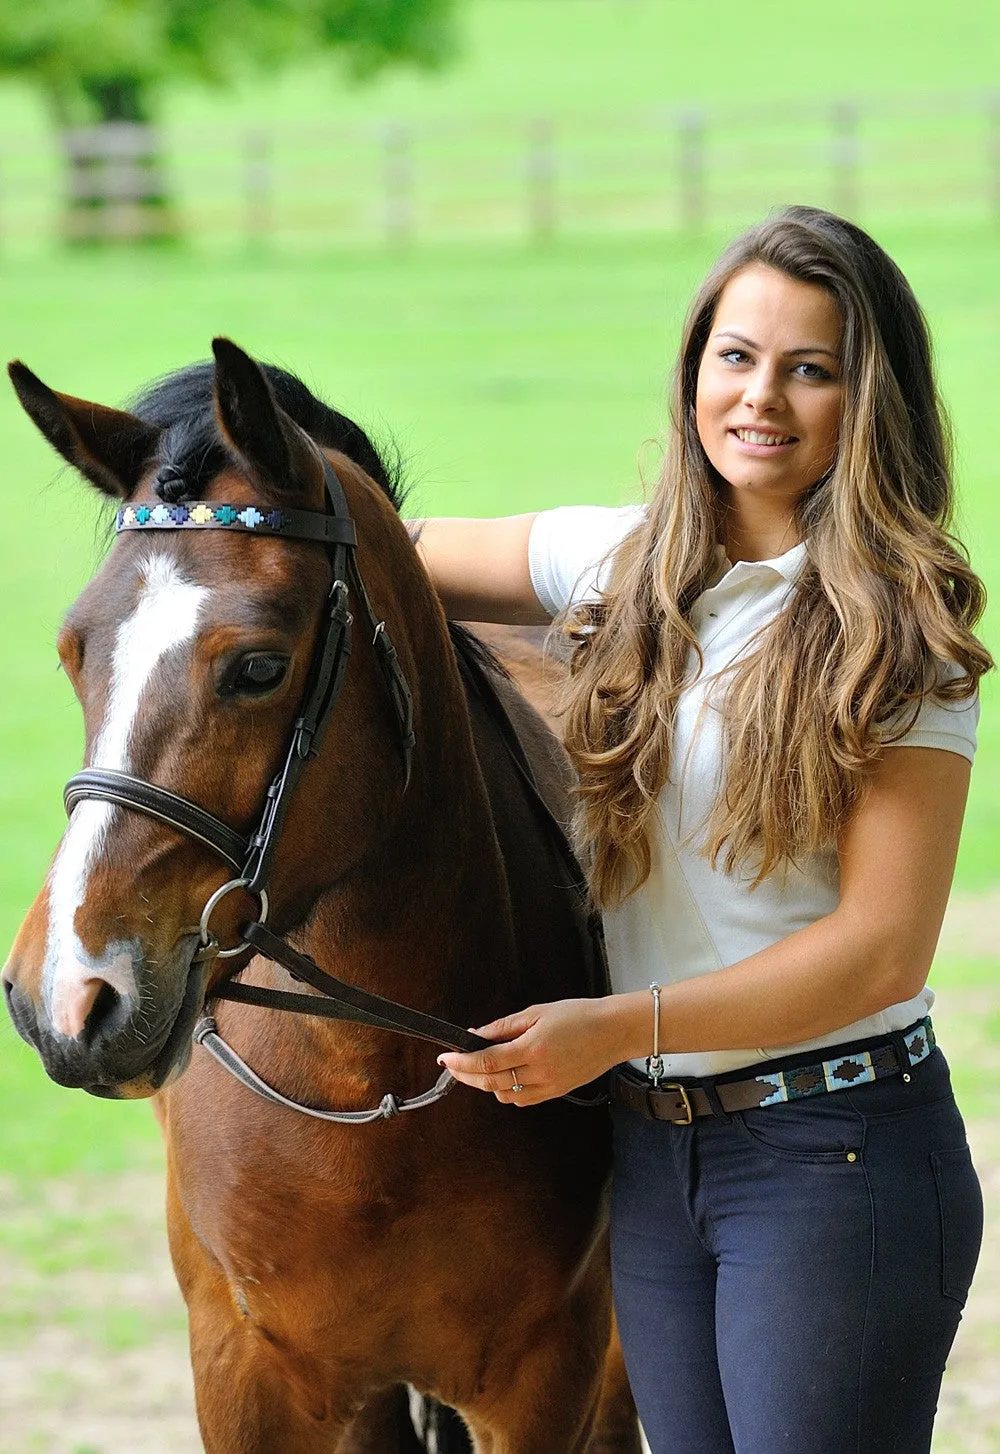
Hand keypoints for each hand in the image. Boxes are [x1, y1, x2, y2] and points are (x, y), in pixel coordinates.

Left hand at [438, 997, 618, 1105]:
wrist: (613, 1032)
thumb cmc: (579, 1016)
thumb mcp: (537, 1012)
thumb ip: (503, 1027)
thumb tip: (476, 1036)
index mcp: (532, 1049)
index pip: (486, 1062)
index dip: (462, 1063)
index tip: (446, 1058)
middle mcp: (539, 1073)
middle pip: (490, 1083)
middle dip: (466, 1076)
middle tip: (452, 1066)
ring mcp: (548, 1087)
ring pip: (504, 1095)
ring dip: (485, 1084)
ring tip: (477, 1068)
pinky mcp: (556, 1093)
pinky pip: (522, 1099)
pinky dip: (506, 1091)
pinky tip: (503, 1077)